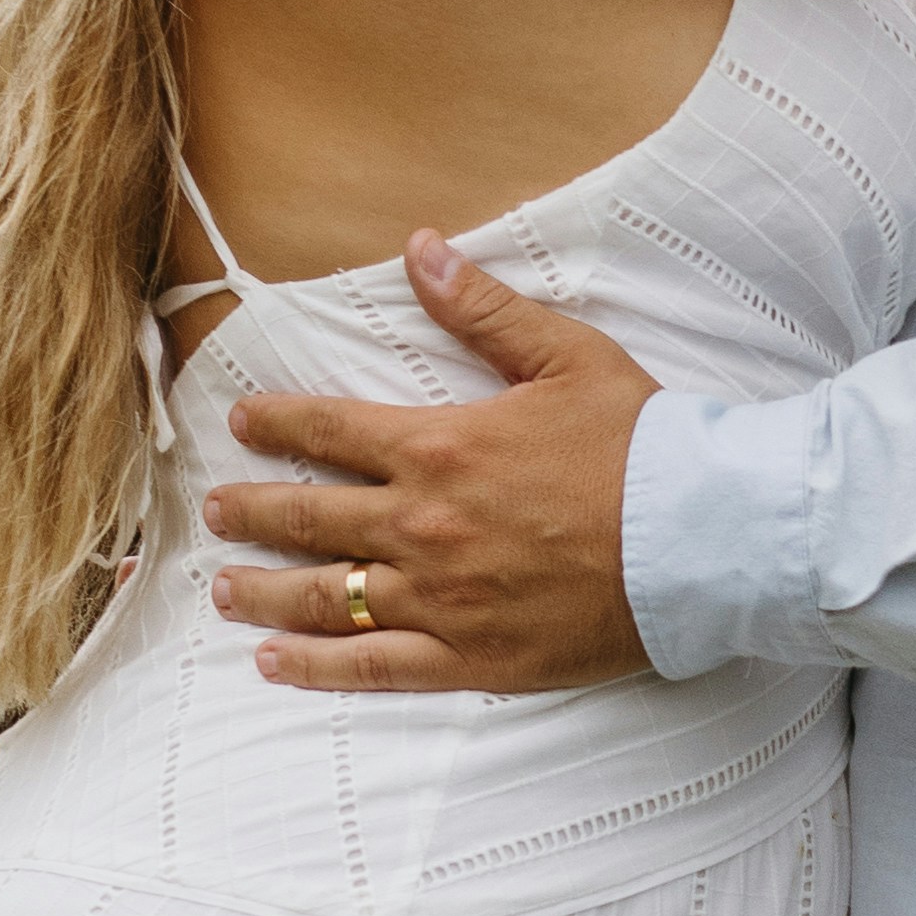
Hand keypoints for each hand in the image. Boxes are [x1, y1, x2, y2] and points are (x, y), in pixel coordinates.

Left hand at [201, 243, 659, 687]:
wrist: (699, 539)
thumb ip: (483, 308)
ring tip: (224, 588)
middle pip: (309, 518)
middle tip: (216, 511)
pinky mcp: (468, 656)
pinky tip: (274, 662)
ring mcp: (440, 597)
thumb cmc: (642, 445)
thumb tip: (421, 249)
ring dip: (264, 590)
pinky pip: (373, 665)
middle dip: (252, 511)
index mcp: (439, 447)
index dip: (277, 425)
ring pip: (325, 597)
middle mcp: (422, 525)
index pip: (329, 431)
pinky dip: (316, 666)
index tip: (242, 424)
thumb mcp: (566, 355)